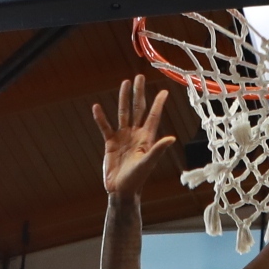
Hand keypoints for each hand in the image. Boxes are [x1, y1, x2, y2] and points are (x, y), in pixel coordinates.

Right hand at [94, 76, 178, 196]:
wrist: (121, 190)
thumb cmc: (137, 179)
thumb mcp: (147, 163)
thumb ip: (158, 149)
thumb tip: (171, 138)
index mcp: (146, 138)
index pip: (153, 116)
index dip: (158, 104)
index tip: (164, 91)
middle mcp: (135, 134)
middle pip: (138, 109)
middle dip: (138, 93)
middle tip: (139, 77)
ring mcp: (123, 137)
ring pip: (123, 113)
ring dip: (123, 99)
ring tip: (124, 83)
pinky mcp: (110, 143)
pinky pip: (105, 127)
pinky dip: (101, 118)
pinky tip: (96, 107)